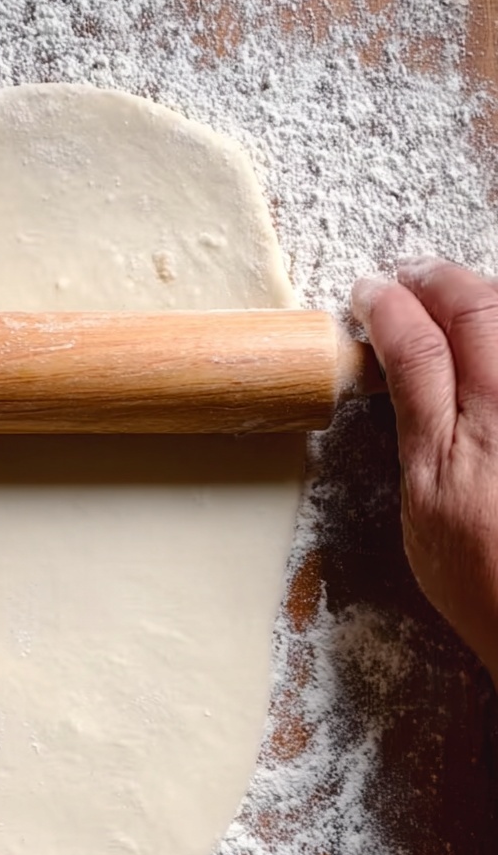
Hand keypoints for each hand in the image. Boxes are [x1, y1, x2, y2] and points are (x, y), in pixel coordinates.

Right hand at [352, 256, 497, 678]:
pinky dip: (496, 330)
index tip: (368, 296)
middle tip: (406, 278)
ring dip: (476, 293)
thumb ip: (420, 430)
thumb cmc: (485, 577)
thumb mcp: (426, 506)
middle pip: (479, 309)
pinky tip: (485, 331)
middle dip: (437, 281)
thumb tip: (406, 373)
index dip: (390, 309)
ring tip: (446, 293)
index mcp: (460, 438)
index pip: (420, 346)